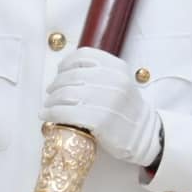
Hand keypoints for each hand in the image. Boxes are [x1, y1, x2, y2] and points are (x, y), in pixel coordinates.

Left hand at [42, 49, 161, 166]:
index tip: (59, 71)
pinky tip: (46, 115)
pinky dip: (51, 113)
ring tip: (47, 105)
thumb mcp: (120, 83)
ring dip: (51, 100)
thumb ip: (99, 74)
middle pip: (71, 75)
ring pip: (65, 94)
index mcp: (117, 68)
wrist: (144, 135)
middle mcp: (113, 80)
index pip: (83, 56)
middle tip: (50, 92)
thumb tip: (64, 73)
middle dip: (55, 84)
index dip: (66, 63)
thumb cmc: (127, 110)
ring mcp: (106, 100)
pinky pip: (65, 112)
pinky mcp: (98, 120)